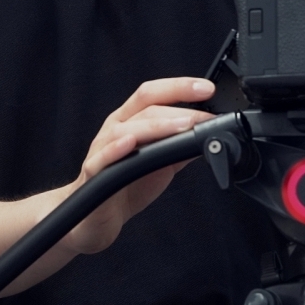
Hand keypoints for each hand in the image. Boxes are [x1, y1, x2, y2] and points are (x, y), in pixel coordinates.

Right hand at [63, 77, 216, 254]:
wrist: (98, 218)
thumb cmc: (127, 185)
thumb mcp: (161, 163)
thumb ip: (181, 148)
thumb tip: (210, 136)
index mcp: (131, 121)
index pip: (153, 94)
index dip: (179, 87)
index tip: (207, 89)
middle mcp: (116, 129)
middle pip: (144, 107)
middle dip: (177, 106)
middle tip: (204, 116)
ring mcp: (102, 149)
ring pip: (126, 129)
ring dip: (157, 126)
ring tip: (183, 127)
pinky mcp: (94, 172)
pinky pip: (103, 158)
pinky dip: (116, 149)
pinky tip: (130, 144)